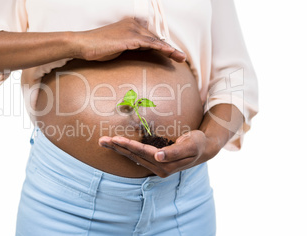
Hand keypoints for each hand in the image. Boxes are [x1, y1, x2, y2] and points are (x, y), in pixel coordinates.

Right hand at [73, 18, 185, 61]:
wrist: (83, 44)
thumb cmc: (96, 47)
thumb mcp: (116, 46)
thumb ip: (128, 47)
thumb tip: (136, 55)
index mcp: (130, 26)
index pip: (151, 37)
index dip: (163, 46)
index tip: (172, 54)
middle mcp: (133, 25)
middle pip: (156, 38)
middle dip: (170, 49)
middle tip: (181, 58)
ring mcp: (132, 31)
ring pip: (156, 40)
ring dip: (170, 50)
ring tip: (181, 58)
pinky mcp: (129, 38)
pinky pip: (150, 43)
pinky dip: (162, 48)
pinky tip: (170, 53)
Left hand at [98, 130, 219, 177]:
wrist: (204, 149)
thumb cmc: (197, 144)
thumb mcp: (189, 146)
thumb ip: (174, 152)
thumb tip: (159, 157)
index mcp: (166, 165)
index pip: (142, 153)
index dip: (128, 145)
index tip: (115, 139)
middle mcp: (159, 168)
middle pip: (134, 156)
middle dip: (117, 147)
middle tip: (102, 140)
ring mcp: (156, 167)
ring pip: (133, 157)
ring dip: (118, 149)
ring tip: (104, 142)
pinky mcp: (155, 163)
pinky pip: (137, 156)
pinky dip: (126, 150)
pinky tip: (117, 147)